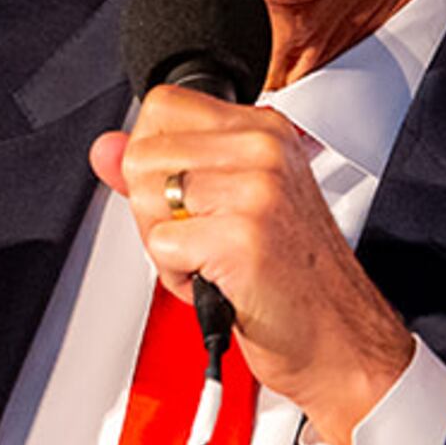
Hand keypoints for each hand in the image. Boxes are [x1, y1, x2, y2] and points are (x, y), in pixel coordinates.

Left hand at [94, 87, 413, 441]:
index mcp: (264, 130)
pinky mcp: (242, 236)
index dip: (153, 159)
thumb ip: (164, 170)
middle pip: (144, 155)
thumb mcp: (231, 205)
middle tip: (204, 238)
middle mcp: (263, 149)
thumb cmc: (294, 278)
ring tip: (213, 260)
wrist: (340, 338)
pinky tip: (218, 281)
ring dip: (166, 246)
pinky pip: (160, 245)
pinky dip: (177, 277)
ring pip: (147, 199)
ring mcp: (256, 189)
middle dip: (155, 210)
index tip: (185, 196)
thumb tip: (104, 148)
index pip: (163, 106)